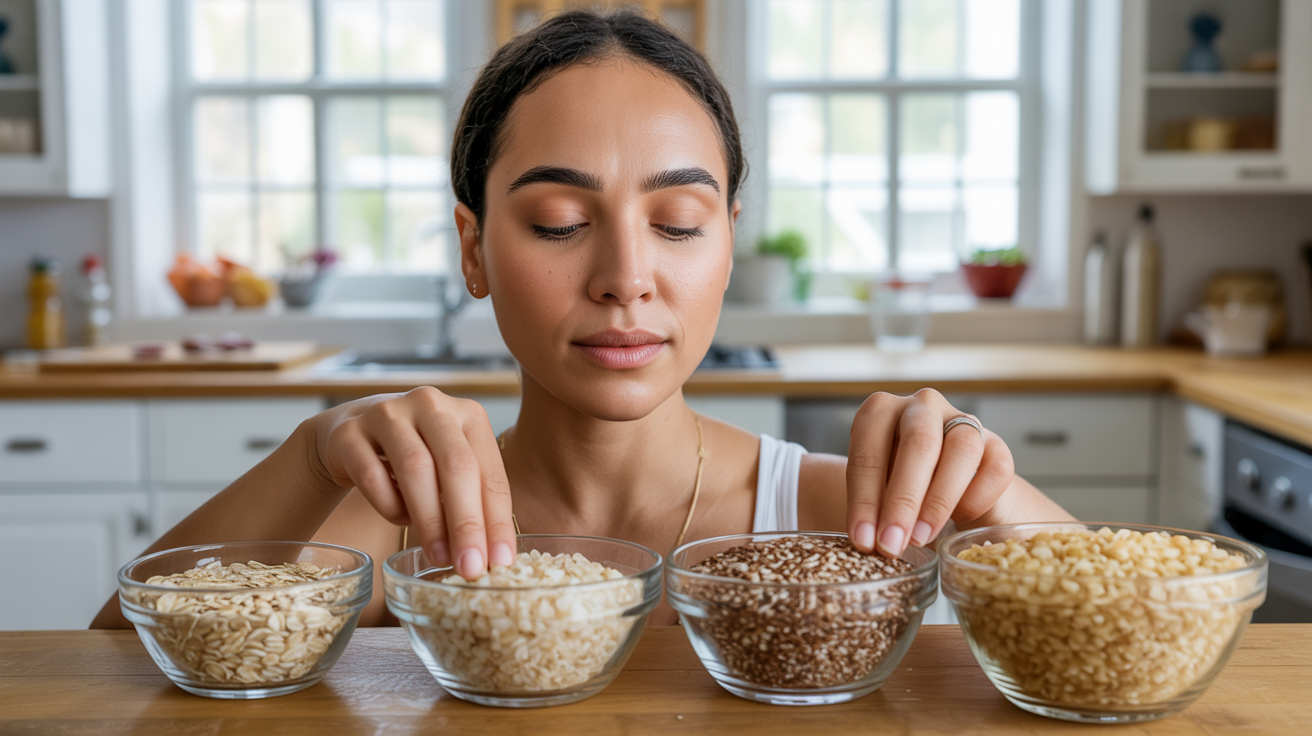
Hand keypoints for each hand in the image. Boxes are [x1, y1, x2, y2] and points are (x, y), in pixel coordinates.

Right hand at [310, 387, 516, 578]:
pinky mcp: (349, 433)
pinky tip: (401, 520)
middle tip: (470, 567)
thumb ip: (472, 502)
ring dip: (430, 520)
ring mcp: (387, 413)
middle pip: (457, 465)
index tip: (500, 561)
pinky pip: (372, 475)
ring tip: (439, 556)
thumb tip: (492, 557)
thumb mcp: (450, 470)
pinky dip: (390, 506)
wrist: (352, 434)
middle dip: (466, 522)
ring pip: (416, 468)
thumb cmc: (414, 457)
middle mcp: (431, 405)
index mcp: (468, 413)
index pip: (490, 471)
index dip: (496, 519)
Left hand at [846, 389, 1014, 556]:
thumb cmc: (904, 488)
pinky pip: (995, 467)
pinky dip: (976, 498)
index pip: (868, 449)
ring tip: (921, 538)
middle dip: (902, 499)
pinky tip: (959, 521)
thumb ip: (873, 509)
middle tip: (891, 544)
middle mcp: (923, 406)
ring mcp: (964, 420)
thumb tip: (867, 541)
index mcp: (882, 411)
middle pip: (918, 442)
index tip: (862, 541)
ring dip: (939, 499)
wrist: (954, 490)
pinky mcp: (998, 445)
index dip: (863, 499)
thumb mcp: (878, 491)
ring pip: (962, 448)